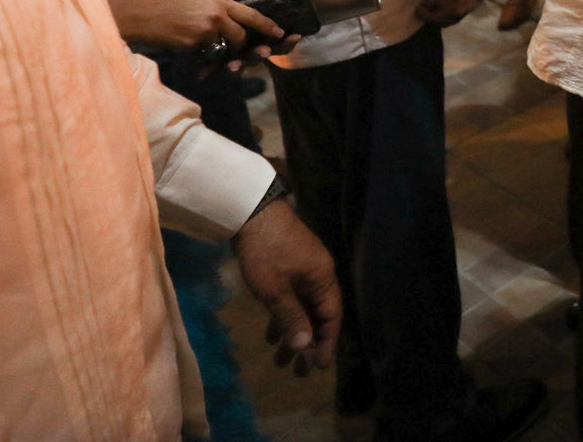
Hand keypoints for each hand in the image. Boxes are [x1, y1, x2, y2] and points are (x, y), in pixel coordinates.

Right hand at [106, 0, 297, 64]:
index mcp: (220, 1)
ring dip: (222, 52)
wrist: (143, 13)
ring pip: (226, 48)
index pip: (251, 15)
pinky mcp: (194, 46)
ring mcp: (206, 32)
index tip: (279, 32)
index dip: (267, 25)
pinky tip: (191, 52)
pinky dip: (203, 59)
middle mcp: (217, 16)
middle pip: (242, 36)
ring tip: (210, 48)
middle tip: (237, 47)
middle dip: (242, 45)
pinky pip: (206, 57)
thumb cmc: (169, 0)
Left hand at [233, 199, 339, 375]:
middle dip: (308, 345)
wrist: (251, 210)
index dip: (326, 343)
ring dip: (293, 333)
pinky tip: (270, 333)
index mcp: (322, 280)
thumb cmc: (265, 252)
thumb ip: (291, 318)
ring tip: (280, 361)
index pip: (331, 317)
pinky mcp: (289, 265)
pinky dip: (284, 316)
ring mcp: (304, 269)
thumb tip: (305, 347)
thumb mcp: (274, 290)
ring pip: (303, 308)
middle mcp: (319, 275)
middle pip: (318, 316)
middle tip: (296, 372)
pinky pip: (292, 298)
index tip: (317, 368)